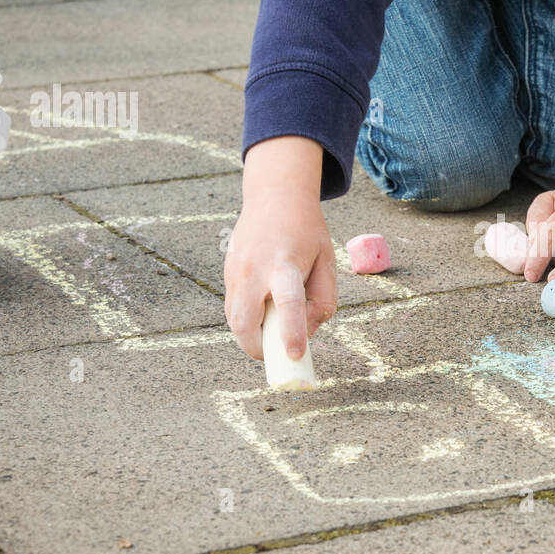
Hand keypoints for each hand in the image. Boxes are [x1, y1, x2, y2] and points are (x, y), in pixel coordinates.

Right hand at [224, 136, 337, 361]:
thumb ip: (324, 299)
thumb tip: (308, 332)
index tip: (297, 355)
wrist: (274, 197)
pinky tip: (263, 315)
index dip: (292, 333)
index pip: (288, 304)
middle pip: (245, 321)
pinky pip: (233, 309)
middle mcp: (254, 270)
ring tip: (272, 335)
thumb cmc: (306, 232)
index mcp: (284, 264)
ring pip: (233, 320)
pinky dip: (246, 321)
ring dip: (250, 337)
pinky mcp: (227, 274)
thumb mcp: (327, 260)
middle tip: (276, 356)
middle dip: (257, 348)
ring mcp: (236, 273)